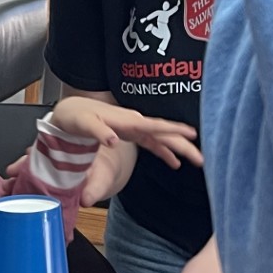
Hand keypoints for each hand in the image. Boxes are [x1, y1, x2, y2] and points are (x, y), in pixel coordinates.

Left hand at [48, 95, 202, 171]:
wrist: (72, 110)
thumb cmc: (76, 116)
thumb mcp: (84, 123)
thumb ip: (99, 131)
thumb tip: (114, 140)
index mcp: (126, 121)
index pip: (154, 126)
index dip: (173, 130)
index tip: (191, 134)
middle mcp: (134, 123)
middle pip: (164, 134)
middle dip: (183, 144)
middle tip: (201, 158)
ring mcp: (135, 128)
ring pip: (162, 138)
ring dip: (179, 148)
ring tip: (196, 160)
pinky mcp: (132, 133)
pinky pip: (153, 143)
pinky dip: (164, 152)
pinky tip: (174, 162)